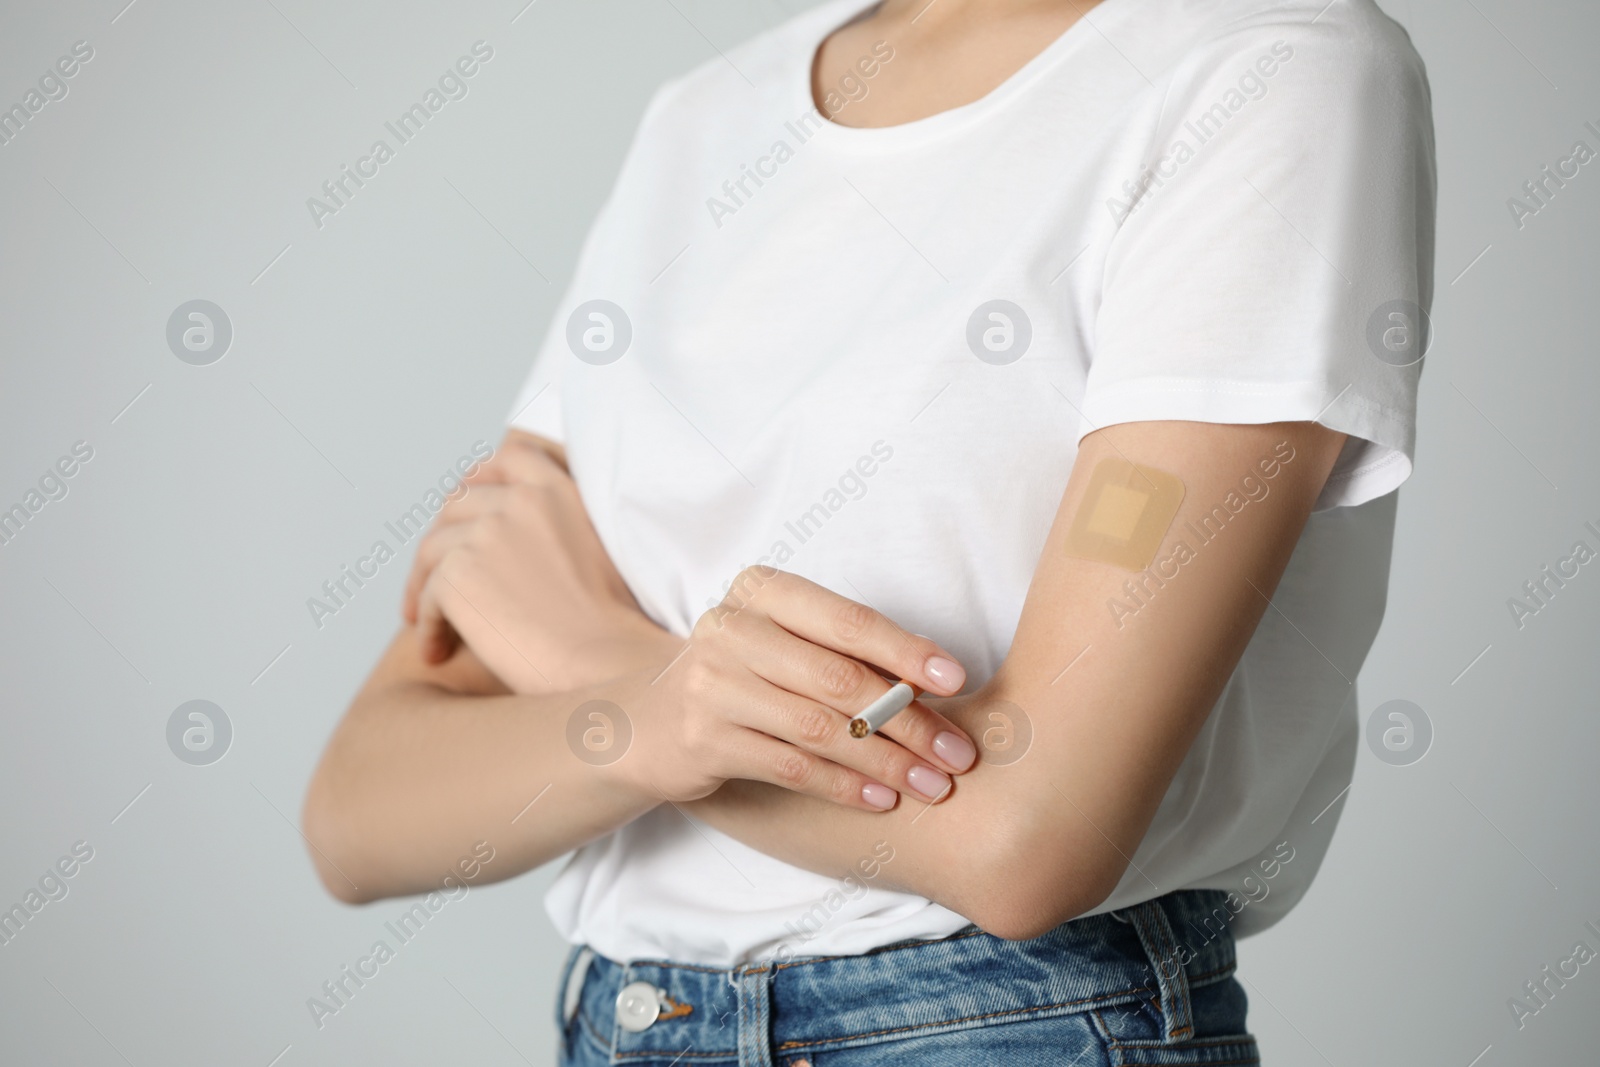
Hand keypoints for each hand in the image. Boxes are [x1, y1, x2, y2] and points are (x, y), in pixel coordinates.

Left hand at [405, 431, 674, 692]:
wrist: (611, 666)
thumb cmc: (614, 631)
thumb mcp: (602, 554)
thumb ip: (561, 530)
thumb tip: (511, 541)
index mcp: (562, 492)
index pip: (511, 458)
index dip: (482, 479)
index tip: (466, 508)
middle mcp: (523, 501)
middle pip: (457, 505)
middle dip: (443, 541)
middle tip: (434, 581)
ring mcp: (487, 533)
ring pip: (432, 549)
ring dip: (424, 586)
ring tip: (426, 623)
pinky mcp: (459, 573)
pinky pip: (427, 595)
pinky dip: (427, 625)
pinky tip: (437, 652)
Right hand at [609, 568, 978, 811]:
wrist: (646, 723)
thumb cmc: (742, 678)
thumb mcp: (783, 644)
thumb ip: (843, 650)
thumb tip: (937, 678)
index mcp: (760, 591)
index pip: (846, 620)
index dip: (906, 650)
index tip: (958, 680)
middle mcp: (731, 629)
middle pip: (839, 678)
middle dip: (909, 719)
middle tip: (958, 754)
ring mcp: (711, 684)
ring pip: (819, 727)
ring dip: (886, 761)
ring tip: (932, 785)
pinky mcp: (703, 740)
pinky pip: (791, 766)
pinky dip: (844, 785)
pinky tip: (882, 800)